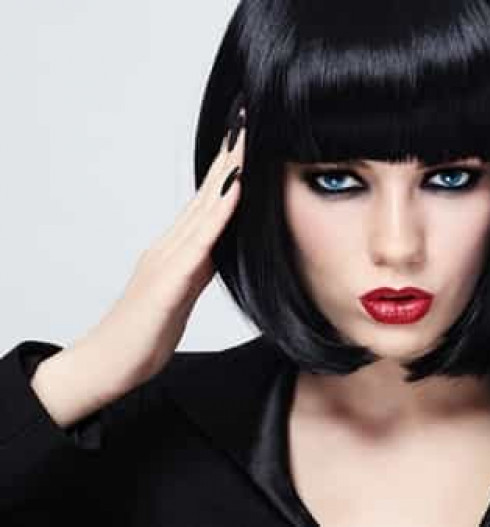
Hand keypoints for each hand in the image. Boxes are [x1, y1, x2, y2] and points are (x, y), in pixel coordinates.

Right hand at [73, 96, 246, 397]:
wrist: (110, 364)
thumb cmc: (146, 332)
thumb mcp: (183, 293)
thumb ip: (201, 266)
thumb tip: (224, 246)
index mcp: (179, 250)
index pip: (211, 201)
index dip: (231, 169)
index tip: (251, 139)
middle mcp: (172, 245)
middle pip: (208, 193)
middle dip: (231, 157)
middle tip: (249, 119)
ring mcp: (167, 260)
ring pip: (204, 207)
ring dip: (227, 172)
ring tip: (246, 140)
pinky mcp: (167, 281)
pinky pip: (199, 241)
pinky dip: (218, 213)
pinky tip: (234, 191)